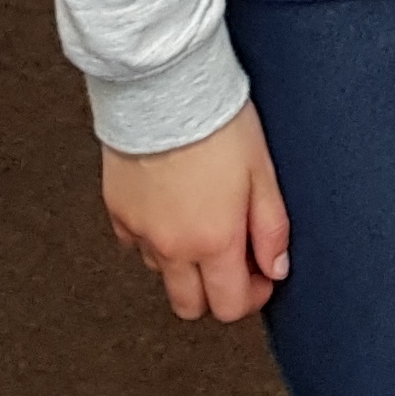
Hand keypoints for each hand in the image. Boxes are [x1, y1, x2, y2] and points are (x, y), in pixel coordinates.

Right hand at [101, 101, 290, 322]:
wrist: (166, 88)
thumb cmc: (219, 123)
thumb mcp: (264, 174)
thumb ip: (272, 228)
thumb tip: (277, 268)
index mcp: (214, 241)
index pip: (230, 306)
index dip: (252, 296)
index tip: (261, 273)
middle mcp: (172, 246)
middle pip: (189, 306)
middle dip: (215, 292)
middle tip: (233, 257)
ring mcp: (140, 232)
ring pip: (162, 274)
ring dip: (184, 263)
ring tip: (202, 221)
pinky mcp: (117, 212)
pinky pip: (136, 244)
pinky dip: (155, 237)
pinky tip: (173, 206)